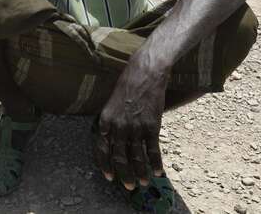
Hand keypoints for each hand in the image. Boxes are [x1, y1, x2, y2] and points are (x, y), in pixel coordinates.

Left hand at [94, 58, 167, 189]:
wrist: (144, 74)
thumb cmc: (127, 85)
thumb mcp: (110, 103)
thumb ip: (110, 122)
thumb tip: (110, 139)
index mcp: (105, 121)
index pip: (101, 149)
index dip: (105, 165)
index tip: (109, 176)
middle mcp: (118, 127)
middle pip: (119, 157)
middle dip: (124, 174)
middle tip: (129, 186)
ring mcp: (135, 128)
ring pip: (137, 157)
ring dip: (140, 172)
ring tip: (144, 183)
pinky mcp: (151, 126)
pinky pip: (153, 150)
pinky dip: (156, 163)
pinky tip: (159, 172)